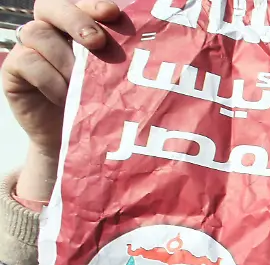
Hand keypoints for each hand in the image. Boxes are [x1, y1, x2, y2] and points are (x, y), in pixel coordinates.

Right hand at [1, 0, 120, 156]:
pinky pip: (27, 61)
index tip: (113, 14)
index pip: (80, 4)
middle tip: (96, 41)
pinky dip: (49, 78)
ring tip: (81, 82)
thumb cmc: (98, 106)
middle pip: (52, 7)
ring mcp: (29, 49)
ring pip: (38, 33)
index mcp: (76, 28)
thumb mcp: (113, 81)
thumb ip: (121, 59)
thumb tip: (150, 48)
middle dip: (76, 20)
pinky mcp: (13, 70)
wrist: (72, 140)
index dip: (94, 5)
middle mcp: (50, 32)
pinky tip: (65, 95)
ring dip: (65, 57)